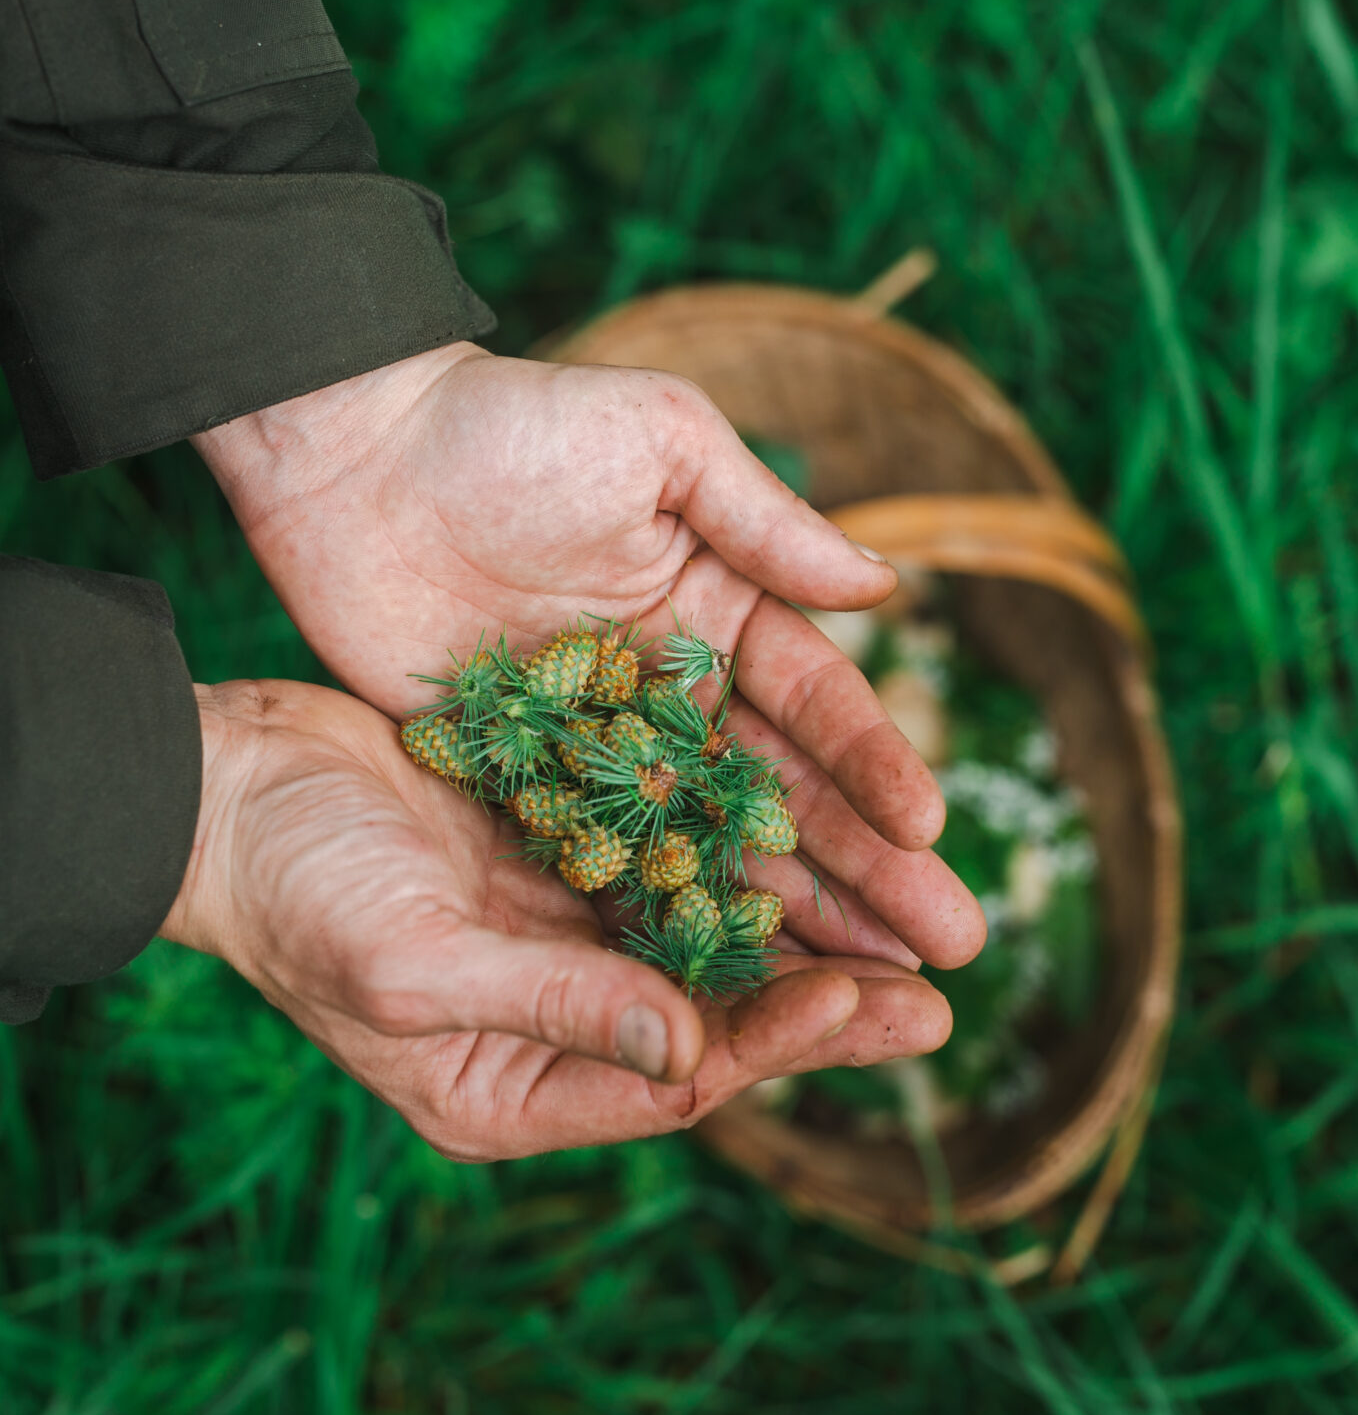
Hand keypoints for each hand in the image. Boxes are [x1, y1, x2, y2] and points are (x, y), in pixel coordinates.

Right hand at [166, 679, 953, 1159]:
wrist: (229, 788)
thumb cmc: (299, 895)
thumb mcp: (417, 967)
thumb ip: (555, 1009)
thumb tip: (693, 1057)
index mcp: (511, 1084)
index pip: (676, 1079)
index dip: (776, 1039)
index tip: (869, 1000)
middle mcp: (550, 1013)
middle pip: (713, 1011)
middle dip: (823, 988)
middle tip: (944, 969)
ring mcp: (555, 924)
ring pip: (703, 926)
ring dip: (795, 910)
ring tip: (903, 896)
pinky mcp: (551, 844)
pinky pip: (663, 848)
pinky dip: (729, 837)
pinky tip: (799, 812)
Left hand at [195, 345, 985, 974]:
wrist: (354, 451)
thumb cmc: (513, 425)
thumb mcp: (659, 440)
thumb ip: (765, 523)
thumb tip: (888, 590)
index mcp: (718, 603)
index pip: (815, 699)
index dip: (873, 764)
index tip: (928, 829)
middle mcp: (672, 685)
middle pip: (781, 791)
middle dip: (863, 867)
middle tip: (946, 945)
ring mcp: (597, 742)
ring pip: (704, 842)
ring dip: (781, 912)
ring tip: (860, 989)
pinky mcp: (518, 777)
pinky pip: (594, 859)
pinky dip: (651, 916)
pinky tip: (709, 983)